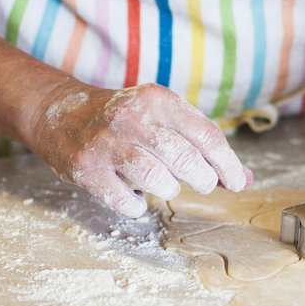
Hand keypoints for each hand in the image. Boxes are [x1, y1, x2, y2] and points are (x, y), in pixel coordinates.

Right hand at [30, 82, 251, 217]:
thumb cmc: (124, 121)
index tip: (235, 183)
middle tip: (201, 183)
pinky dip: (136, 205)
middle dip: (202, 179)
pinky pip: (125, 201)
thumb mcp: (163, 118)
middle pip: (185, 159)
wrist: (61, 114)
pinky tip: (133, 195)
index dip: (227, 165)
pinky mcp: (86, 169)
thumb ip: (202, 146)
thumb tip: (243, 179)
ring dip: (169, 189)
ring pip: (157, 180)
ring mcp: (107, 144)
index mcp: (158, 100)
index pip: (206, 135)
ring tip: (165, 185)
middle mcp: (132, 118)